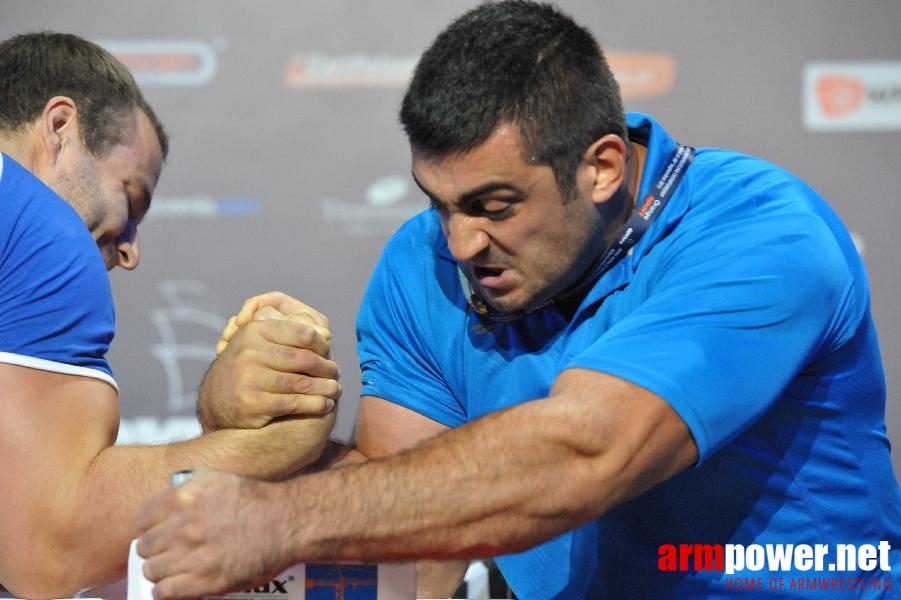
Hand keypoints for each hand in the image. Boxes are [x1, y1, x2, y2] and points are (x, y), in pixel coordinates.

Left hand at [136, 471, 290, 599]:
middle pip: (144, 546)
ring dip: (160, 571)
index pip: (143, 518)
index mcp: (183, 499)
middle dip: (155, 549)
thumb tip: (167, 502)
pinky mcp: (204, 581)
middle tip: (167, 551)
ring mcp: (192, 556)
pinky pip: (165, 592)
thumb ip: (188, 489)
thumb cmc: (256, 500)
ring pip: (151, 570)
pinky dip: (165, 591)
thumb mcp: (218, 479)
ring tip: (172, 570)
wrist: (285, 522)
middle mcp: (183, 527)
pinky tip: (174, 587)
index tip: (157, 531)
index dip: (150, 526)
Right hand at [199, 292, 340, 429]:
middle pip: (305, 359)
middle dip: (326, 367)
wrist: (217, 399)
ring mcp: (250, 378)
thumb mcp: (258, 341)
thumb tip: (326, 333)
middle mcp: (250, 352)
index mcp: (255, 331)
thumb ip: (286, 334)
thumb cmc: (249, 366)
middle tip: (336, 372)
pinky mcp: (252, 403)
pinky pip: (294, 403)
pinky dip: (315, 404)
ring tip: (335, 390)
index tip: (329, 352)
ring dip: (325, 388)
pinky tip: (324, 404)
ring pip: (302, 383)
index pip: (302, 333)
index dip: (322, 344)